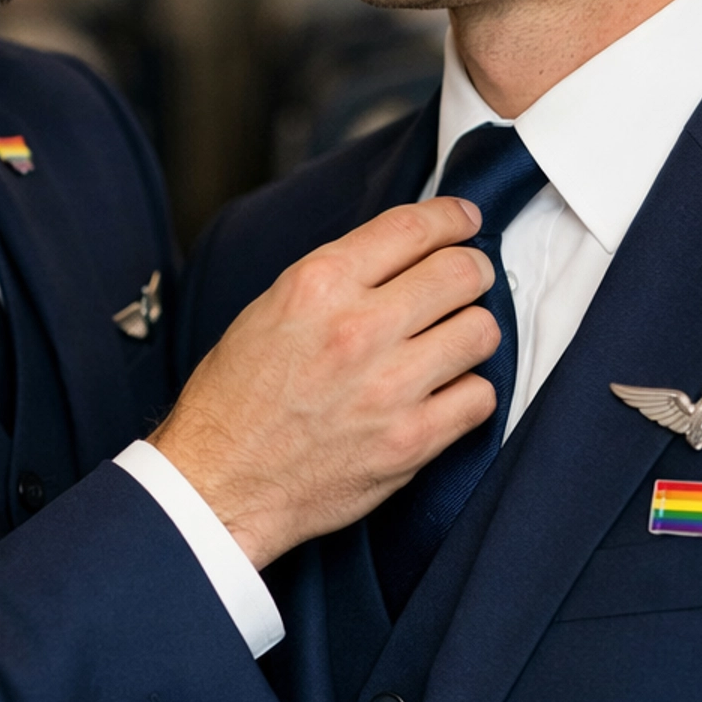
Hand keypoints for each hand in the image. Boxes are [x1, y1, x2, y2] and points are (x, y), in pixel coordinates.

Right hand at [152, 199, 498, 568]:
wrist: (220, 483)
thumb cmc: (235, 401)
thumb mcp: (268, 311)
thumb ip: (336, 280)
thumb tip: (397, 259)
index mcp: (319, 286)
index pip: (412, 228)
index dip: (451, 217)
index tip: (464, 220)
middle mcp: (358, 329)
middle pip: (461, 272)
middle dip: (473, 270)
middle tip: (468, 279)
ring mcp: (390, 387)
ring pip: (481, 331)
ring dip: (472, 330)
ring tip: (453, 340)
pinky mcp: (411, 441)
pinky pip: (480, 396)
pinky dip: (469, 391)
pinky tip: (445, 392)